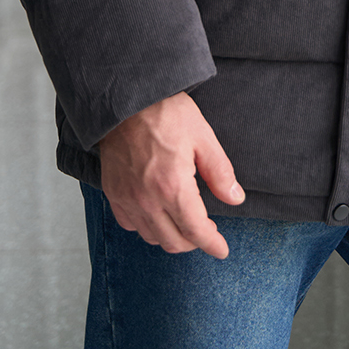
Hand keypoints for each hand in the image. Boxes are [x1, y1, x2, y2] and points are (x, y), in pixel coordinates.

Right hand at [98, 92, 244, 258]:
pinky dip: (146, 226)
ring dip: (170, 236)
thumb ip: (220, 172)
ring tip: (183, 221)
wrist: (125, 98)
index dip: (212, 244)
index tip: (222, 250)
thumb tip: (235, 198)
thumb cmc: (165, 113)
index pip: (196, 231)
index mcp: (173, 187)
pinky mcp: (112, 192)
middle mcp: (147, 200)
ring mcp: (126, 198)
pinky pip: (130, 224)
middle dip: (194, 241)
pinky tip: (156, 212)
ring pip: (151, 237)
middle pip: (174, 242)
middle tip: (206, 230)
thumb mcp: (202, 136)